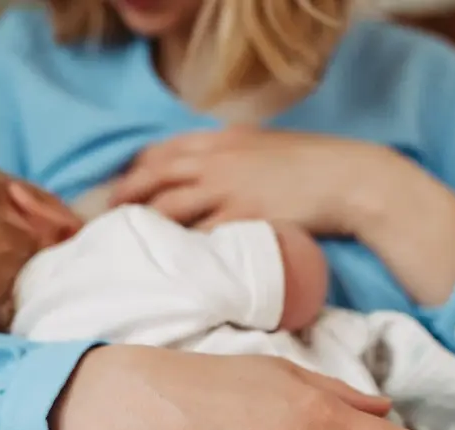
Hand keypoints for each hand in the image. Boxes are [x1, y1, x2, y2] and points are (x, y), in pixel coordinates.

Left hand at [109, 127, 380, 233]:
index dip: (134, 171)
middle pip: (154, 176)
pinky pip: (199, 236)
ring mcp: (228, 189)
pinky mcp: (242, 217)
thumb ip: (233, 155)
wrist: (348, 177)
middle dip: (125, 198)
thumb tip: (209, 172)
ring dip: (144, 226)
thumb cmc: (312, 164)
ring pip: (168, 206)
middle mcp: (216, 160)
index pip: (162, 151)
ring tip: (126, 246)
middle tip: (105, 221)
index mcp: (220, 140)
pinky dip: (180, 249)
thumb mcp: (264, 146)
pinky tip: (167, 264)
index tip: (120, 191)